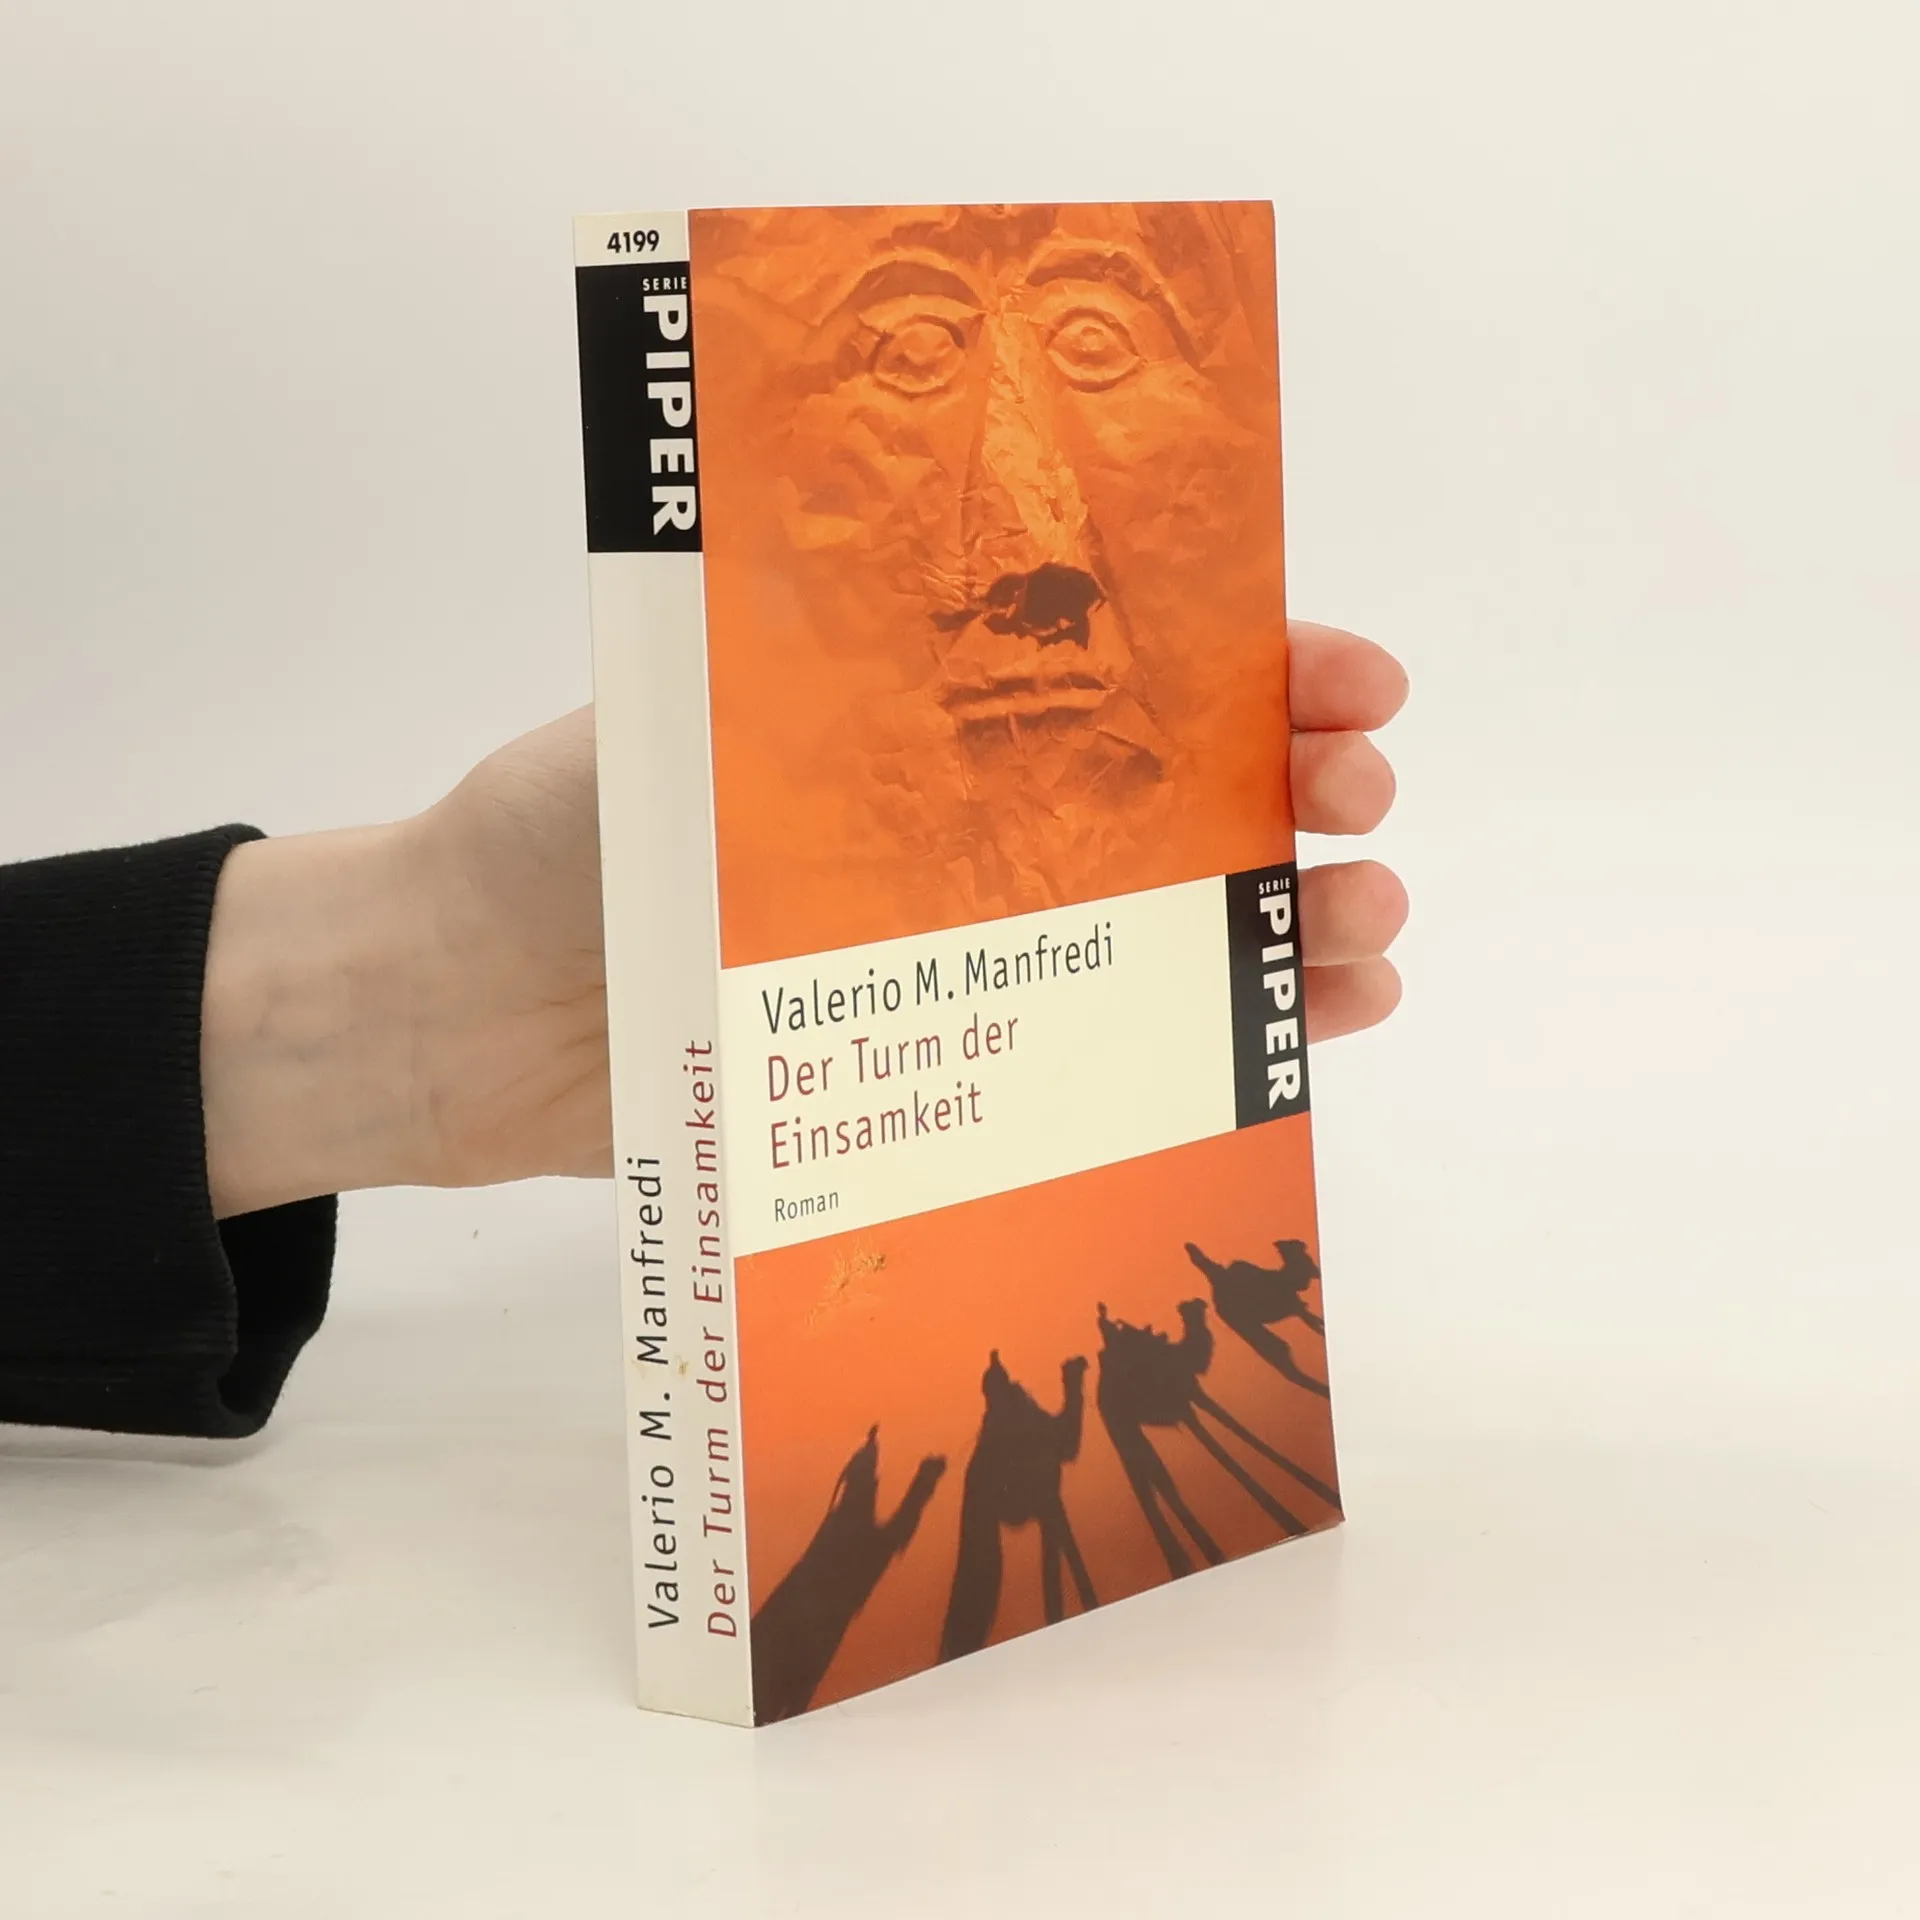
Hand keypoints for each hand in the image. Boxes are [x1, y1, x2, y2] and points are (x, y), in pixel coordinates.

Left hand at [199, 623, 1405, 1215]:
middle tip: (1355, 799)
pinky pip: (1110, 1058)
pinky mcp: (953, 1067)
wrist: (468, 1011)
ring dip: (1295, 926)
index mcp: (933, 713)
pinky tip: (1302, 1040)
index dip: (1262, 665)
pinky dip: (1221, 1049)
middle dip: (1300, 788)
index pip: (1133, 665)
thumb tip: (1011, 608)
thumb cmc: (560, 835)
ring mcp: (974, 950)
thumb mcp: (691, 713)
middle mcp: (974, 825)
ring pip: (1177, 933)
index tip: (1348, 679)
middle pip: (1187, 798)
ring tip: (1366, 927)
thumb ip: (836, 671)